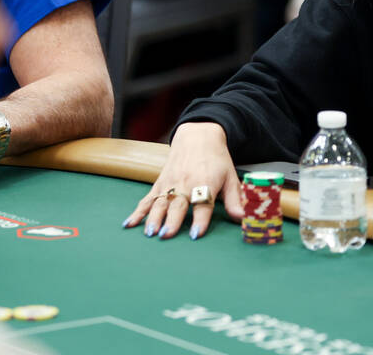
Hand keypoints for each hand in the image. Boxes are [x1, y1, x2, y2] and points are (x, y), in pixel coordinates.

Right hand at [122, 123, 243, 239]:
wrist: (198, 136)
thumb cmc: (216, 160)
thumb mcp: (231, 177)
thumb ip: (235, 200)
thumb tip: (243, 218)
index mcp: (205, 184)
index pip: (203, 204)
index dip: (200, 219)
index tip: (195, 234)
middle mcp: (186, 184)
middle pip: (178, 205)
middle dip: (171, 221)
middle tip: (166, 236)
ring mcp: (170, 184)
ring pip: (160, 203)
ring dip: (153, 218)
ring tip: (149, 233)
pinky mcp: (160, 183)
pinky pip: (147, 199)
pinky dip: (138, 212)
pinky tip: (129, 224)